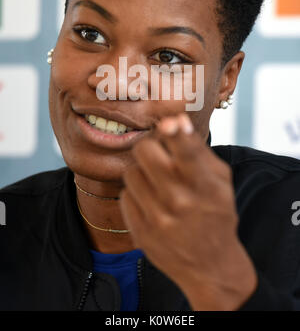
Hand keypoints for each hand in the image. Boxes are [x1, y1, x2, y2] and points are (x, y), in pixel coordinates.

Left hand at [120, 113, 256, 310]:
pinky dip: (137, 195)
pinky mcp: (140, 232)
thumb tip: (176, 119)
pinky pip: (126, 195)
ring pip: (131, 172)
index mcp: (204, 186)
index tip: (170, 122)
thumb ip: (197, 150)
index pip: (187, 152)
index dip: (176, 133)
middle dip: (151, 147)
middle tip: (160, 154)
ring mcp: (157, 219)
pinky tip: (152, 204)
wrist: (210, 266)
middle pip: (145, 151)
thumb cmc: (215, 214)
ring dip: (143, 173)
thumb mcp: (219, 181)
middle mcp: (180, 202)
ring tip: (158, 184)